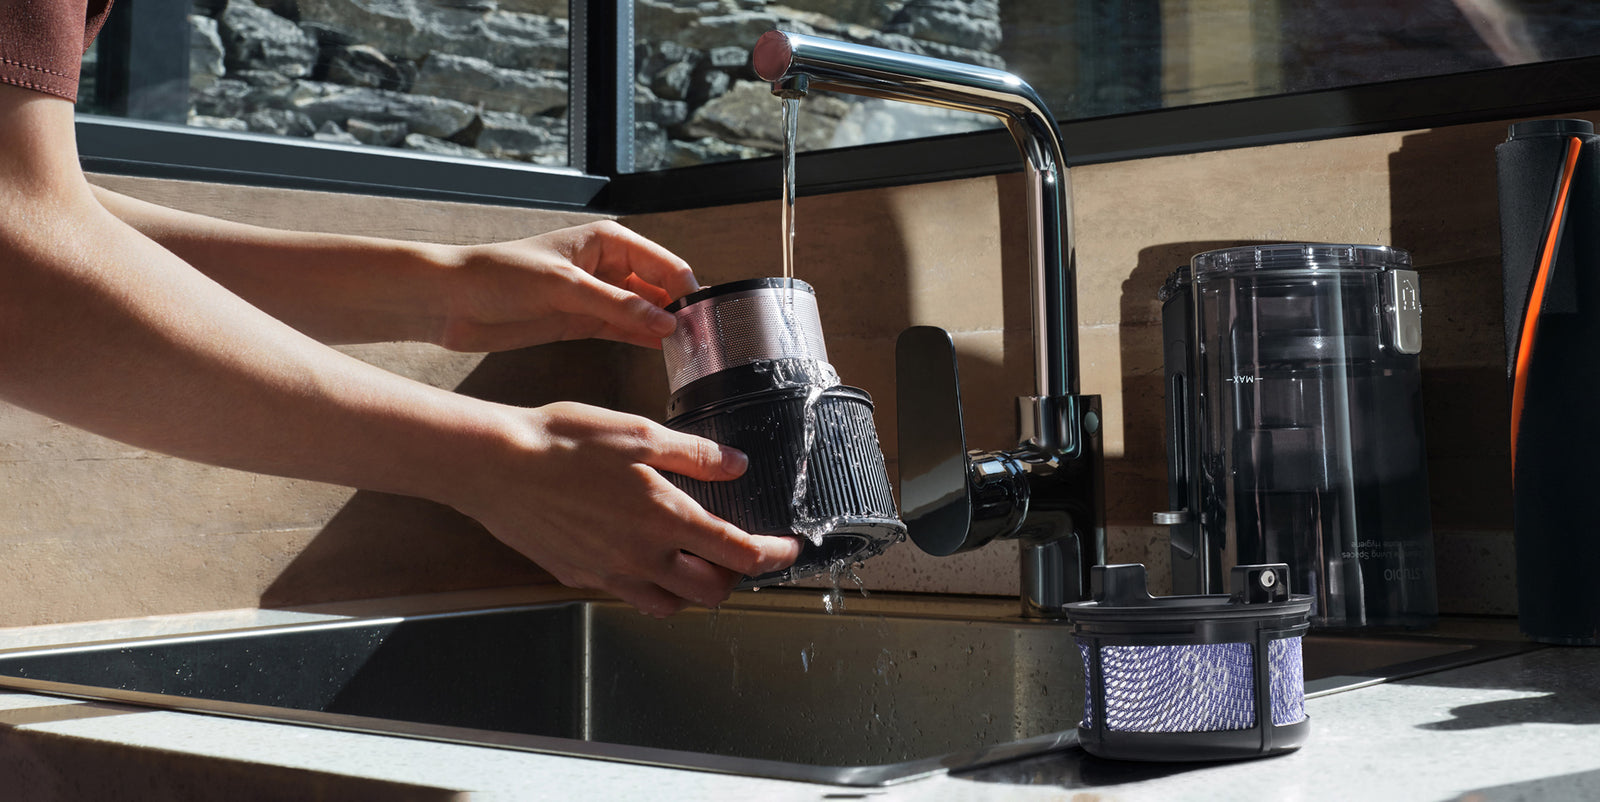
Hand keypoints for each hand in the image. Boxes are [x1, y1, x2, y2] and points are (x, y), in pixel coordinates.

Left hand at [436, 220, 700, 352]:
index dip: (685, 288)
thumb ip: (617, 305)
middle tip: (701, 338)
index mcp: (606, 241)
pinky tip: (662, 352)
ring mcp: (595, 295)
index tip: (702, 316)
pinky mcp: (582, 322)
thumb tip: (665, 321)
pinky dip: (642, 340)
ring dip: (662, 328)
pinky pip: (623, 330)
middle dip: (678, 310)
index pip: (662, 263)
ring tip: (688, 349)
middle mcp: (606, 266)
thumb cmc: (498, 276)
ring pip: (644, 311)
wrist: (451, 301)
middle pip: (658, 288)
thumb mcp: (563, 287)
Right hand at [455, 402, 801, 616]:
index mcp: (666, 519)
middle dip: (732, 578)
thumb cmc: (563, 442)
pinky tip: (637, 553)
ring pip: (666, 604)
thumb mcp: (639, 432)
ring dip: (689, 589)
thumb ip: (695, 454)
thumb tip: (736, 465)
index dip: (773, 556)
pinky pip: (625, 593)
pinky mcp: (578, 575)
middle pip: (709, 594)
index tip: (787, 550)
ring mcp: (608, 573)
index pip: (739, 553)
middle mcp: (641, 557)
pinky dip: (645, 584)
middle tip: (733, 553)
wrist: (495, 465)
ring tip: (688, 559)